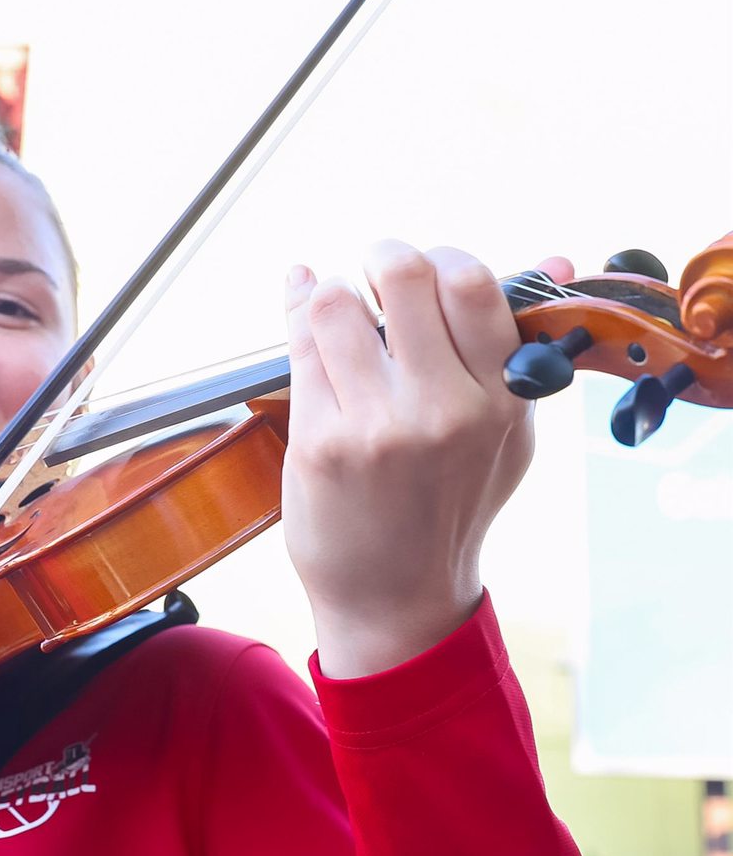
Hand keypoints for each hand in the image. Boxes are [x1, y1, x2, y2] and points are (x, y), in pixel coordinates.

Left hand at [283, 241, 573, 676]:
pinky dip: (298, 319)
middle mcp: (444, 409)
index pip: (472, 283)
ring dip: (332, 293)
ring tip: (337, 312)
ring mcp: (379, 427)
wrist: (397, 597)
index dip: (440, 259)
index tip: (424, 273)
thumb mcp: (508, 434)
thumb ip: (525, 349)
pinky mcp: (322, 443)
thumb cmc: (452, 506)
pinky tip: (305, 317)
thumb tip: (558, 260)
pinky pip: (299, 349)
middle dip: (383, 258)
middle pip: (404, 275)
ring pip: (336, 303)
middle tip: (375, 274)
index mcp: (502, 398)